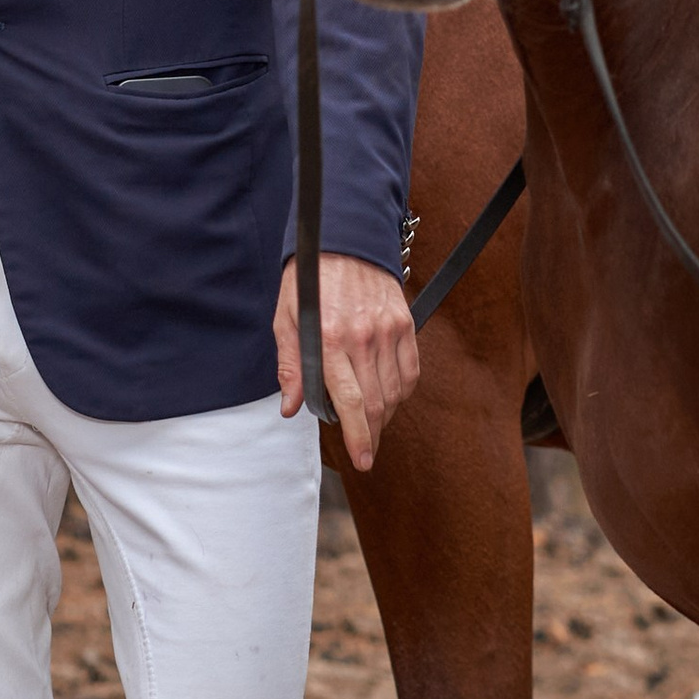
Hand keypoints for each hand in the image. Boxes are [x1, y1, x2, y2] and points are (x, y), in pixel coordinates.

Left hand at [275, 253, 419, 474]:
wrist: (344, 238)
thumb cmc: (309, 279)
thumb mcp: (286, 318)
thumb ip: (292, 365)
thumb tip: (292, 406)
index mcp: (330, 339)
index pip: (350, 401)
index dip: (359, 436)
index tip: (362, 459)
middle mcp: (363, 337)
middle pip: (377, 402)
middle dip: (372, 434)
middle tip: (365, 450)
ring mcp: (389, 330)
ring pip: (396, 391)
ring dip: (386, 415)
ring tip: (373, 424)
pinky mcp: (405, 322)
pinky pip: (411, 370)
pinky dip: (403, 391)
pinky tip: (390, 397)